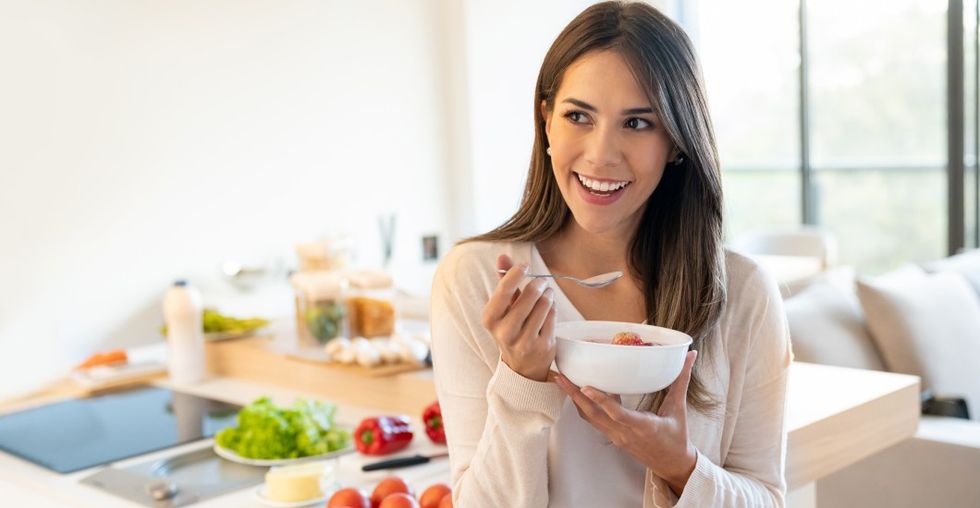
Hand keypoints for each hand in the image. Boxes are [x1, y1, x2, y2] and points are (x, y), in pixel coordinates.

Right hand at [480, 254, 556, 381]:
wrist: (521, 366)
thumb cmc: (511, 328)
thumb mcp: (503, 307)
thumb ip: (503, 281)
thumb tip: (502, 256)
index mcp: (490, 319)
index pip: (504, 290)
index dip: (517, 273)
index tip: (525, 266)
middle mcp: (505, 332)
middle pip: (529, 295)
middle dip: (538, 284)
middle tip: (541, 282)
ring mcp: (525, 341)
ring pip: (544, 305)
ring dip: (548, 295)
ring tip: (546, 294)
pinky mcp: (543, 347)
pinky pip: (553, 317)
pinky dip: (553, 309)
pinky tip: (550, 308)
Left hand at [555, 350, 698, 495]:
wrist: (672, 464)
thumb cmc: (677, 437)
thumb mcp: (679, 408)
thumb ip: (682, 380)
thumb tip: (691, 355)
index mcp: (643, 427)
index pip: (617, 414)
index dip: (600, 400)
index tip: (585, 386)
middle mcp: (624, 433)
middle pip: (593, 414)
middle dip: (574, 395)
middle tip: (560, 377)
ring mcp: (616, 436)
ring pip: (589, 418)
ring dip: (575, 399)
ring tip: (562, 380)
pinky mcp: (612, 437)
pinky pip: (594, 421)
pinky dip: (584, 405)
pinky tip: (580, 391)